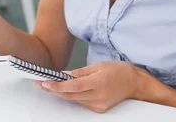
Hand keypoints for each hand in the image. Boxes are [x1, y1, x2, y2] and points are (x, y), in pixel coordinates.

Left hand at [36, 61, 155, 113]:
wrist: (135, 83)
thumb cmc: (118, 70)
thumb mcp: (99, 65)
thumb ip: (80, 72)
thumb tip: (64, 75)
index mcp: (98, 82)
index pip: (72, 86)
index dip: (57, 85)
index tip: (44, 82)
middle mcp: (98, 96)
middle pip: (70, 95)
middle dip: (54, 89)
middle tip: (40, 83)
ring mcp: (99, 105)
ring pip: (74, 100)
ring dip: (61, 93)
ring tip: (48, 85)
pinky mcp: (99, 109)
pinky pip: (81, 102)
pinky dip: (72, 96)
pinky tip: (65, 90)